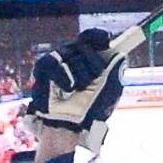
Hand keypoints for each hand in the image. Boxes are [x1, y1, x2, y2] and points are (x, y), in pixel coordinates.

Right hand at [28, 31, 124, 156]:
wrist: (72, 127)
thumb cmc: (93, 110)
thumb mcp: (112, 88)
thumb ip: (116, 67)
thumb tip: (120, 52)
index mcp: (92, 61)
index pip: (93, 39)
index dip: (97, 36)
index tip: (104, 39)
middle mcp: (74, 60)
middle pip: (81, 43)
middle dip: (91, 59)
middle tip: (95, 76)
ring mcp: (58, 66)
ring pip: (67, 51)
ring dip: (78, 70)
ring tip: (79, 87)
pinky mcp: (43, 73)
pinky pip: (51, 62)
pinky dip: (61, 75)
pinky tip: (68, 87)